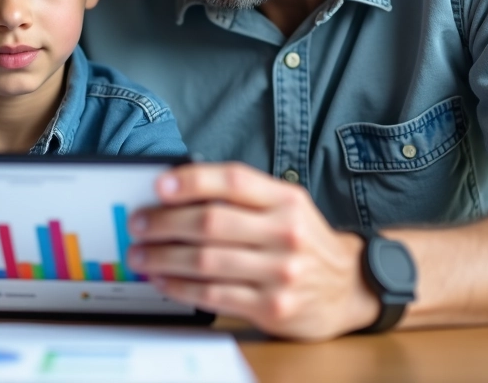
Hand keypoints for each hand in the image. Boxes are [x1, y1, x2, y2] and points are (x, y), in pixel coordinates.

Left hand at [126, 163, 379, 339]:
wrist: (349, 288)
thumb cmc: (304, 241)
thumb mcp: (286, 206)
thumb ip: (242, 196)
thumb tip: (177, 190)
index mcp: (286, 199)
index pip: (233, 180)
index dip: (191, 180)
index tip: (159, 186)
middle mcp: (286, 232)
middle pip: (211, 222)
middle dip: (164, 223)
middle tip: (138, 225)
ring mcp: (280, 272)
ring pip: (206, 261)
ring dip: (163, 258)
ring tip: (141, 255)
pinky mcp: (272, 307)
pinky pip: (214, 295)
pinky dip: (180, 287)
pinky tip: (163, 280)